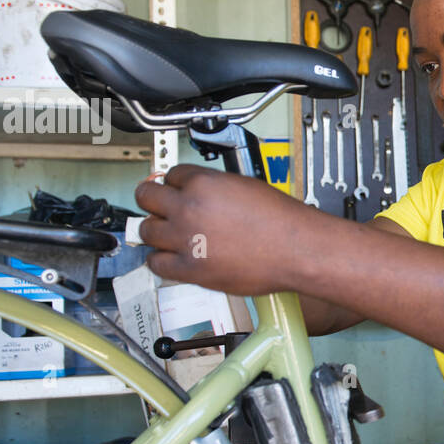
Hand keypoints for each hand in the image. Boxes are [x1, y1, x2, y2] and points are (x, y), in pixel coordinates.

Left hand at [133, 164, 298, 295]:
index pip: (171, 175)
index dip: (175, 183)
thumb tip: (201, 193)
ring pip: (147, 230)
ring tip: (165, 233)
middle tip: (157, 204)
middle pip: (147, 197)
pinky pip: (156, 263)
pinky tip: (170, 256)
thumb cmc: (281, 222)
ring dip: (154, 230)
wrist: (296, 250)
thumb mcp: (245, 187)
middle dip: (152, 199)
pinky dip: (160, 259)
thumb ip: (215, 188)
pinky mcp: (190, 268)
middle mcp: (189, 208)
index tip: (176, 190)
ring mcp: (186, 239)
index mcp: (204, 183)